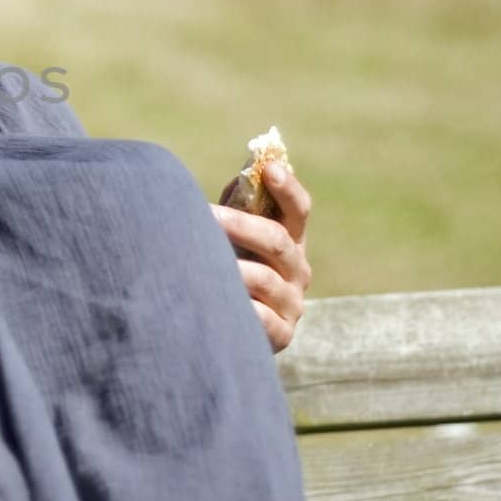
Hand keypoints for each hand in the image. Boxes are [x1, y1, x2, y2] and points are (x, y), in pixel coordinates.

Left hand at [210, 162, 311, 352]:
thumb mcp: (236, 238)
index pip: (299, 210)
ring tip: (201, 261)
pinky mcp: (282, 333)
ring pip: (265, 278)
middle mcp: (298, 270)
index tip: (268, 168)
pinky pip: (262, 318)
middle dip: (240, 224)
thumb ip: (239, 208)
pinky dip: (241, 308)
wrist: (232, 329)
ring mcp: (292, 303)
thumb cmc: (230, 269)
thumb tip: (240, 177)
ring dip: (233, 267)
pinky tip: (218, 301)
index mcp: (290, 240)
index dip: (287, 188)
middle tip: (206, 215)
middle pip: (277, 240)